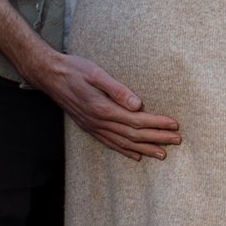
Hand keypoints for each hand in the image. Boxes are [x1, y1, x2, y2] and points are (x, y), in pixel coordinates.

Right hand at [53, 50, 182, 159]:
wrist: (48, 75)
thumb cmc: (73, 69)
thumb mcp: (95, 73)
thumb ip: (117, 89)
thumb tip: (138, 104)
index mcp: (103, 108)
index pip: (137, 120)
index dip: (157, 123)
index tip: (174, 125)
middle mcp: (98, 122)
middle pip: (134, 135)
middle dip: (157, 138)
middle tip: (177, 141)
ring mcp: (93, 127)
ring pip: (123, 143)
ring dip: (144, 149)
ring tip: (162, 154)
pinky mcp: (89, 127)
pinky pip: (109, 143)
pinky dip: (125, 151)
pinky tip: (136, 155)